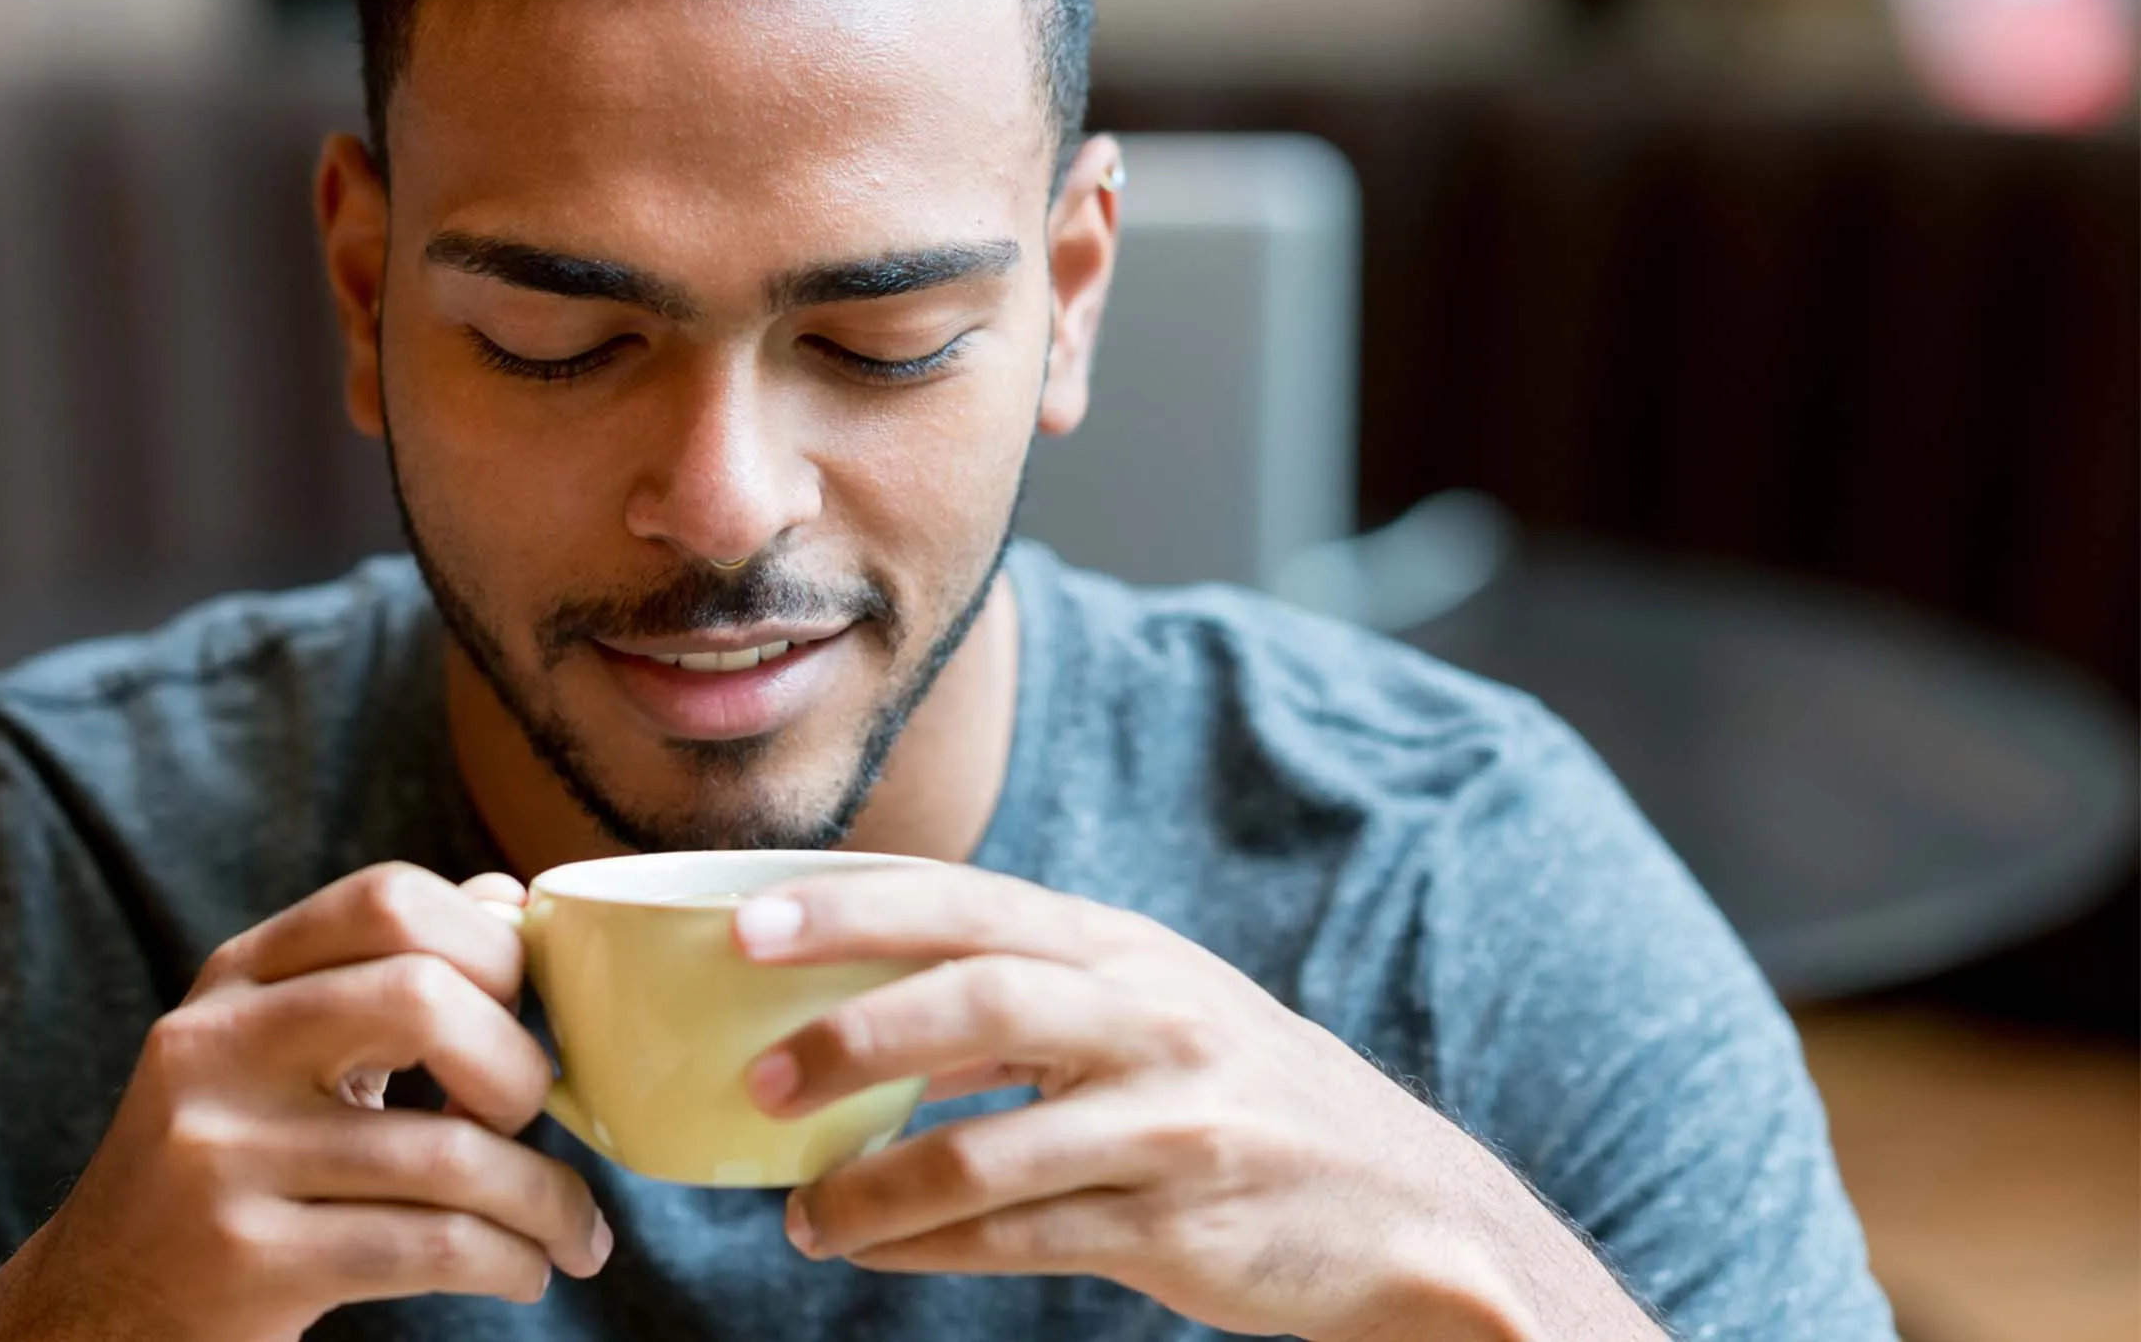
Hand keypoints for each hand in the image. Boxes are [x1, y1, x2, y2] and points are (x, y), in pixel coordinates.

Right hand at [0, 863, 610, 1341]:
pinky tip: (526, 1270)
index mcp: (234, 981)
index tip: (525, 1012)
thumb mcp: (269, 1050)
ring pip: (448, 1154)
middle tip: (535, 1116)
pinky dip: (511, 1261)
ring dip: (546, 1198)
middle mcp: (217, 1050)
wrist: (90, 1308)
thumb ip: (378, 973)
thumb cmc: (219, 1166)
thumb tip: (508, 901)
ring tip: (573, 1230)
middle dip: (517, 1062)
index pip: (387, 899)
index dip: (491, 946)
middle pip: (421, 996)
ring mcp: (222, 1155)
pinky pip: (431, 1248)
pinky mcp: (247, 1260)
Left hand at [733, 866, 1661, 1341]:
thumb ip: (1025, 992)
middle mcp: (1149, 1018)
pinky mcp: (1181, 1225)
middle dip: (852, 1030)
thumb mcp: (1149, 1008)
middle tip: (758, 1076)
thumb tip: (855, 1000)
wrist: (1409, 1207)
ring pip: (988, 1148)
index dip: (852, 910)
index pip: (968, 903)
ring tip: (802, 1213)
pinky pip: (1024, 1239)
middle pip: (980, 995)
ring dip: (874, 1184)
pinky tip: (874, 1252)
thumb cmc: (1237, 1093)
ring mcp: (1171, 1123)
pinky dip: (931, 1249)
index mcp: (1124, 950)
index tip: (746, 925)